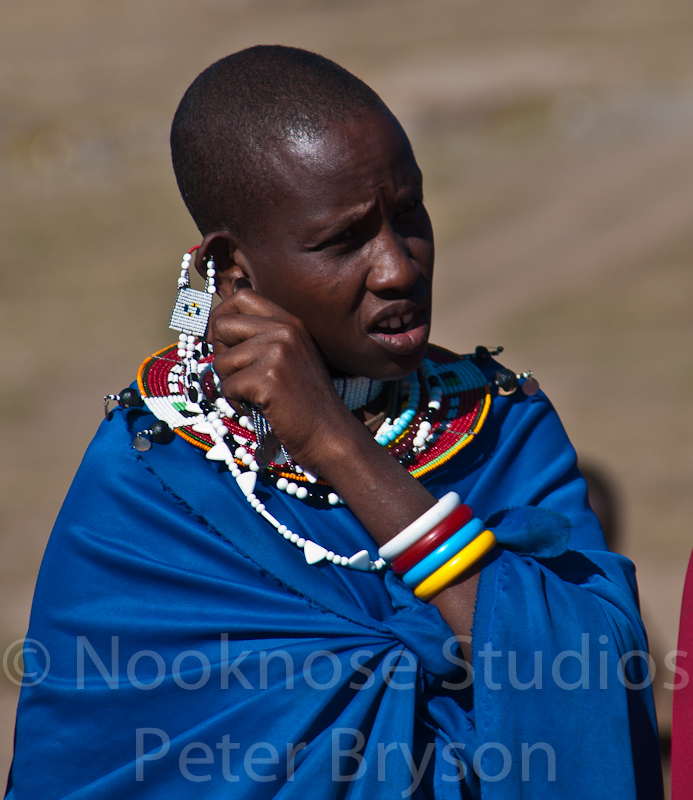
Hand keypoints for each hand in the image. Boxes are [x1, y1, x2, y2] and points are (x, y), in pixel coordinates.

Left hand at [209, 284, 362, 473]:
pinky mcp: (268, 378)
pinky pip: (228, 386)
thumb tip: (215, 327)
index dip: (222, 316)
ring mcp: (277, 352)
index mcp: (290, 321)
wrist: (329, 433)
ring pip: (221, 360)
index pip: (242, 296)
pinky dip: (236, 403)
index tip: (222, 340)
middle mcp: (285, 330)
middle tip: (237, 374)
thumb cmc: (304, 400)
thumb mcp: (290, 356)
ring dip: (230, 384)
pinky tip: (258, 408)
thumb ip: (261, 337)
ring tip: (255, 396)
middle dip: (219, 352)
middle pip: (222, 324)